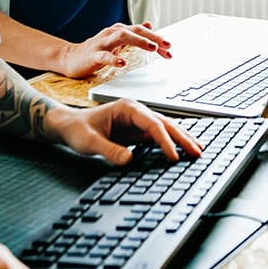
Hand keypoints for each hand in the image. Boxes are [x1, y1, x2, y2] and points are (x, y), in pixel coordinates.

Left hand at [47, 98, 201, 164]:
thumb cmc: (78, 129)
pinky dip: (172, 143)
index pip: (152, 124)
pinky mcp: (137, 132)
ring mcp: (138, 121)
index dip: (164, 141)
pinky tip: (182, 150)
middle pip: (165, 123)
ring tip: (197, 150)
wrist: (69, 125)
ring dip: (181, 139)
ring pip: (165, 129)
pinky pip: (158, 137)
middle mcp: (136, 112)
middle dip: (182, 137)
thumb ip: (109, 150)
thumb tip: (129, 160)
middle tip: (198, 152)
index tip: (173, 157)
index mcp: (127, 108)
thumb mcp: (89, 142)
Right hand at [57, 20, 172, 77]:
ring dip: (138, 41)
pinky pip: (104, 56)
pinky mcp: (92, 55)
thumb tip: (149, 24)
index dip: (157, 38)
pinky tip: (122, 63)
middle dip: (152, 37)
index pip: (141, 31)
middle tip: (167, 45)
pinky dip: (113, 58)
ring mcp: (102, 43)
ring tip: (151, 48)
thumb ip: (133, 34)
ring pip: (121, 37)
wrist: (69, 58)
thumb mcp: (117, 41)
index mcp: (119, 31)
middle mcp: (111, 33)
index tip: (170, 48)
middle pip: (134, 30)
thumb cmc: (95, 51)